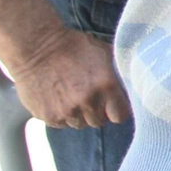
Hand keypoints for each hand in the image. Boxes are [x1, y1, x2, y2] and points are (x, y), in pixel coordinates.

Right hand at [12, 26, 129, 129]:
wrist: (36, 48)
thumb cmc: (74, 47)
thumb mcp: (104, 53)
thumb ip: (119, 73)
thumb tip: (133, 85)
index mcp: (105, 86)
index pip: (121, 116)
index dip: (119, 110)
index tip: (115, 104)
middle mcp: (87, 102)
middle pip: (100, 121)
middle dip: (99, 111)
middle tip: (92, 96)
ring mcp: (66, 112)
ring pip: (81, 124)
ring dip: (81, 114)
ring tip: (74, 95)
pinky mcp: (49, 117)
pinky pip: (63, 124)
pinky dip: (63, 115)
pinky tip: (60, 98)